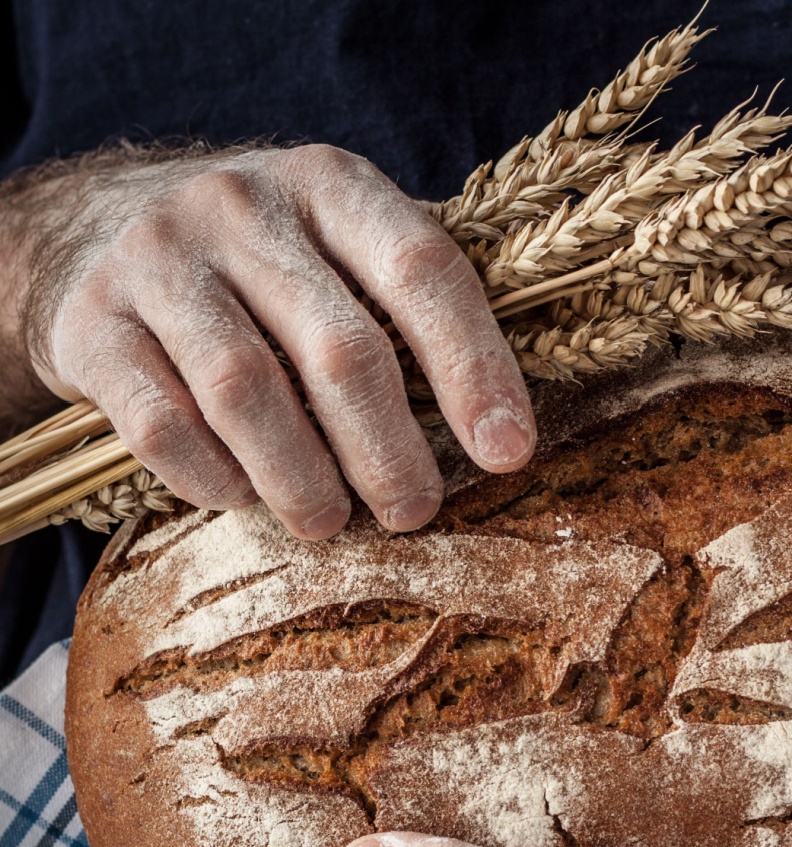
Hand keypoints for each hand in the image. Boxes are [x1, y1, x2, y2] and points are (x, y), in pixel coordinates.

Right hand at [0, 144, 534, 535]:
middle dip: (389, 449)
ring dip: (302, 478)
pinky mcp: (91, 323)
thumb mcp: (335, 242)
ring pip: (247, 392)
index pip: (422, 270)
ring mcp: (158, 260)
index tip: (508, 450)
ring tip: (331, 522)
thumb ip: (407, 306)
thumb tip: (499, 429)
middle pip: (339, 348)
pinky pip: (162, 424)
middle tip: (414, 510)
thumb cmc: (259, 259)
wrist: (92, 226)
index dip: (474, 367)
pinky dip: (214, 478)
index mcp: (330, 186)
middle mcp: (241, 208)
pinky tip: (244, 497)